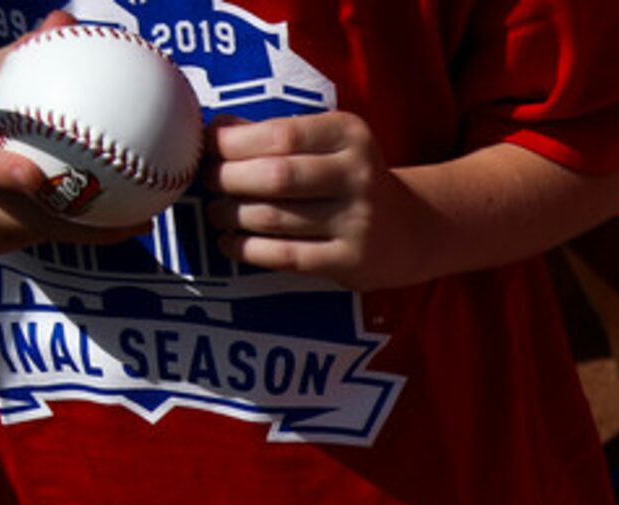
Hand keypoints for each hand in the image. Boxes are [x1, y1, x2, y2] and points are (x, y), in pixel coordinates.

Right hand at [0, 10, 128, 252]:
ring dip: (78, 227)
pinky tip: (111, 225)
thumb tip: (67, 22)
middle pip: (10, 212)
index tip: (33, 174)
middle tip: (123, 211)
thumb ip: (20, 56)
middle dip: (66, 214)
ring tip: (134, 220)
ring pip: (30, 232)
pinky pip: (32, 241)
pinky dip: (67, 230)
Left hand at [205, 112, 432, 289]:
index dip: (231, 143)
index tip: (207, 150)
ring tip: (216, 213)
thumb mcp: (327, 144)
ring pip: (274, 217)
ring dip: (231, 215)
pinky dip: (247, 250)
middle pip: (274, 175)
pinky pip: (286, 256)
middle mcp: (359, 175)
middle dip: (227, 180)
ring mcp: (358, 221)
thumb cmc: (350, 179)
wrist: (411, 230)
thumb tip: (212, 129)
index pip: (279, 134)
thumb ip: (274, 133)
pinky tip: (229, 243)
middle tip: (208, 183)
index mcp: (350, 134)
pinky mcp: (352, 261)